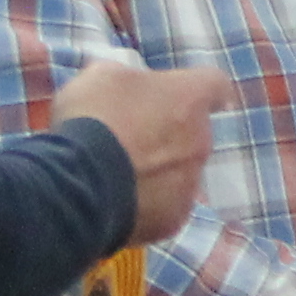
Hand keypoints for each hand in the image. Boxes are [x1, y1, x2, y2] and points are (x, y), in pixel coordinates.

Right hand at [52, 56, 229, 244]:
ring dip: (159, 171)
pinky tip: (117, 201)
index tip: (189, 95)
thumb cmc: (93, 119)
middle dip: (169, 134)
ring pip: (181, 173)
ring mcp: (191, 184)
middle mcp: (201, 141)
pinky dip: (147, 204)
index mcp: (189, 99)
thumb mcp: (102, 76)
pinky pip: (165, 207)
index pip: (215, 85)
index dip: (202, 89)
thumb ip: (127, 78)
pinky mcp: (175, 219)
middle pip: (194, 133)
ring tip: (118, 174)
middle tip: (131, 138)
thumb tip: (128, 84)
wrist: (80, 183)